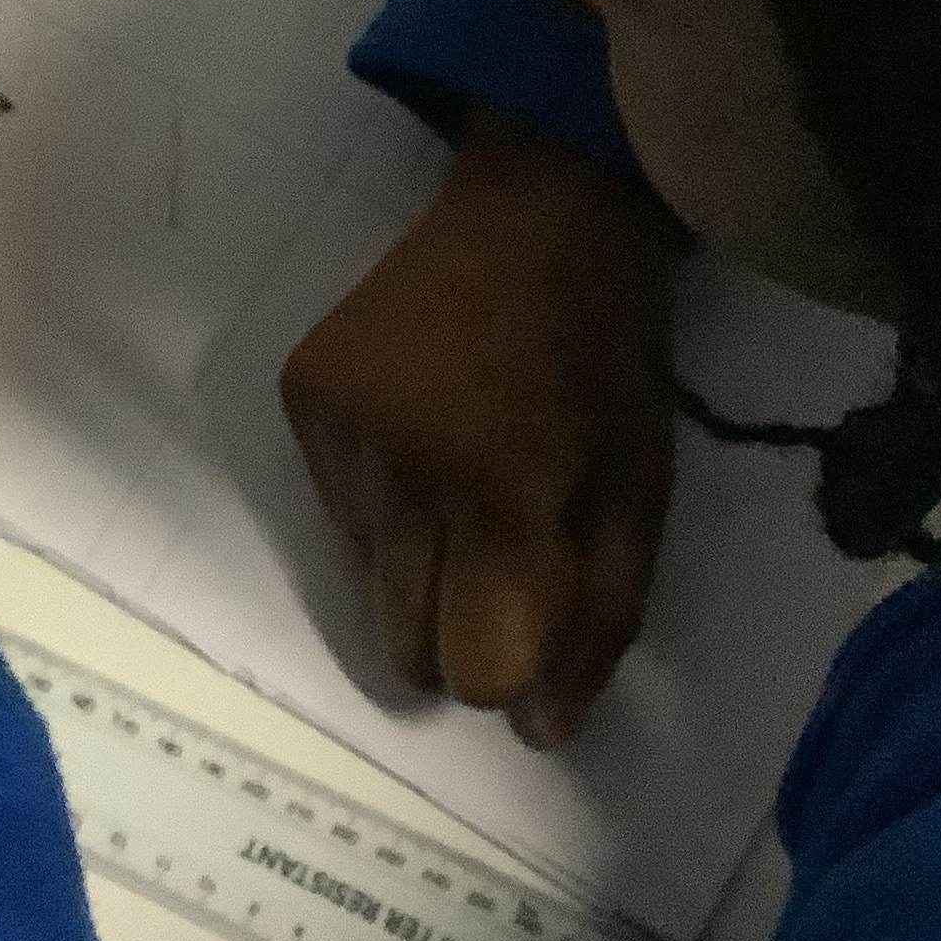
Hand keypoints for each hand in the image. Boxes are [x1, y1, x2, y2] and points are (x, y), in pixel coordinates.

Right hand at [279, 110, 683, 745]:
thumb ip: (599, 618)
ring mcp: (334, 434)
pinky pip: (335, 512)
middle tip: (502, 559)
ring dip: (418, 562)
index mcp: (497, 497)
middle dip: (458, 632)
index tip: (537, 615)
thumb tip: (540, 731)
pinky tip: (421, 432)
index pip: (475, 670)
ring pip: (366, 581)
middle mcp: (396, 474)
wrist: (538, 208)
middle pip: (404, 648)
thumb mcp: (641, 492)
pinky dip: (379, 504)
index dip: (512, 663)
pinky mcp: (298, 400)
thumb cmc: (610, 357)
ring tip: (465, 474)